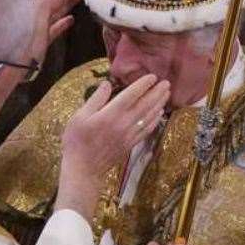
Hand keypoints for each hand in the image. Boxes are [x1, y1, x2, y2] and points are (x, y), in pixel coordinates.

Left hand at [27, 0, 80, 64]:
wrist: (10, 70)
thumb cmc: (23, 45)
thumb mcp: (35, 20)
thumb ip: (44, 3)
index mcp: (35, 8)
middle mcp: (36, 15)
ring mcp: (38, 29)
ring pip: (56, 12)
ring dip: (68, 3)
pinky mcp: (40, 43)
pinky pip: (53, 29)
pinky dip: (62, 23)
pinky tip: (71, 19)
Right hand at [54, 75, 169, 221]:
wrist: (83, 168)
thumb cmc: (77, 140)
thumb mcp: (79, 116)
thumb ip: (96, 99)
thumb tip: (107, 84)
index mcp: (111, 113)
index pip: (131, 95)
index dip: (143, 85)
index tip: (152, 76)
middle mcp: (124, 123)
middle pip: (145, 105)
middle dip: (157, 93)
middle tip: (167, 83)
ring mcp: (129, 135)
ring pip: (149, 117)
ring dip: (159, 104)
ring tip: (166, 94)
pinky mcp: (130, 144)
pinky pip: (147, 129)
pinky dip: (155, 120)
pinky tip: (159, 114)